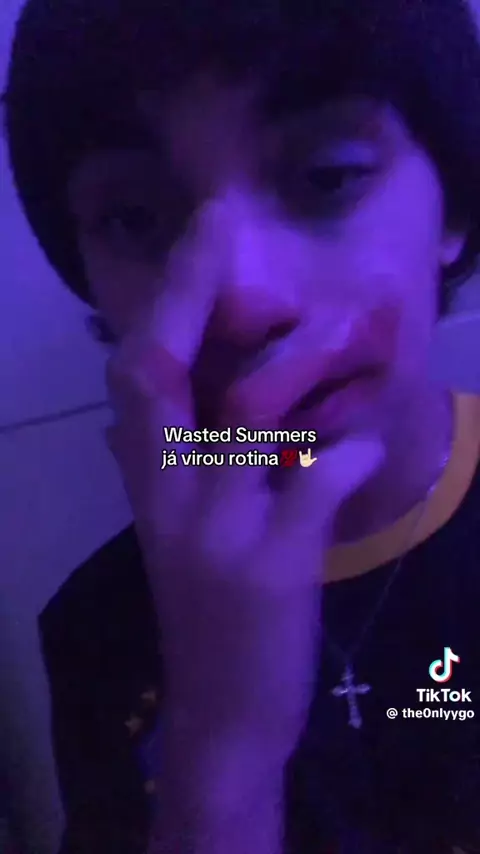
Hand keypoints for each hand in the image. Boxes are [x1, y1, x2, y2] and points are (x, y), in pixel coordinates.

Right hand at [106, 208, 384, 850]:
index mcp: (149, 481)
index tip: (200, 231)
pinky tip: (375, 435)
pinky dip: (350, 453)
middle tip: (227, 223)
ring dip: (303, 364)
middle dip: (195, 294)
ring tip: (349, 328)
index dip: (167, 299)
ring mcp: (216, 531)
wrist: (223, 708)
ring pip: (248, 421)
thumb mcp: (176, 530)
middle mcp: (168, 494)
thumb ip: (168, 466)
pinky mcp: (271, 568)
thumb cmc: (208, 608)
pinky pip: (313, 489)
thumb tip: (154, 409)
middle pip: (164, 376)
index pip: (139, 375)